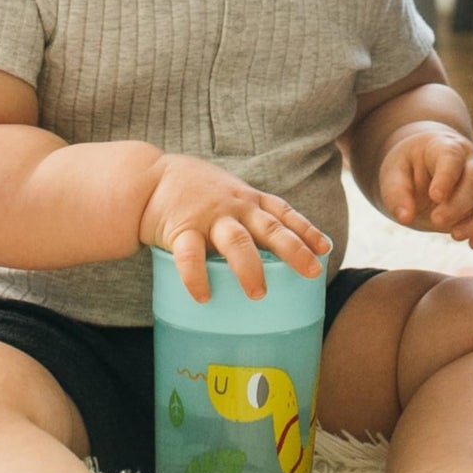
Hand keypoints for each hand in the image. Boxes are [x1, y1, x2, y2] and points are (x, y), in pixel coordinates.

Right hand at [138, 154, 328, 301]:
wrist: (148, 176)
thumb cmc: (194, 191)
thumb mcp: (228, 195)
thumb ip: (249, 216)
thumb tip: (276, 250)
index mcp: (248, 200)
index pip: (284, 213)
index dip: (306, 230)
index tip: (325, 248)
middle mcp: (234, 207)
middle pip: (270, 229)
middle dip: (293, 250)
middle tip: (311, 272)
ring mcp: (209, 218)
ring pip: (236, 242)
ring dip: (249, 268)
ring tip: (258, 294)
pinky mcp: (181, 229)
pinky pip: (190, 256)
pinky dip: (197, 277)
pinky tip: (203, 296)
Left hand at [377, 123, 472, 248]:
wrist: (427, 164)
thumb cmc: (410, 167)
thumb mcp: (393, 174)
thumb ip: (396, 194)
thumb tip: (404, 217)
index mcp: (445, 148)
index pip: (452, 158)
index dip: (447, 178)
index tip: (434, 197)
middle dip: (459, 205)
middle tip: (436, 220)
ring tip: (455, 235)